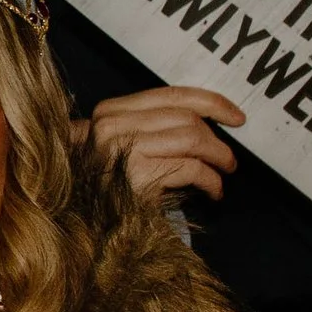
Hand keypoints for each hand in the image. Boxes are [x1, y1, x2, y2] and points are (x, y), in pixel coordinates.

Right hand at [78, 87, 244, 201]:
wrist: (74, 216)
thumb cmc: (103, 181)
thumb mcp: (119, 144)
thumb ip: (149, 125)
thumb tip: (203, 120)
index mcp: (111, 111)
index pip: (171, 95)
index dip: (211, 103)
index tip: (236, 117)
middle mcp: (113, 126)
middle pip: (186, 119)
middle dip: (216, 139)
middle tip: (227, 159)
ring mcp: (122, 149)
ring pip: (193, 139)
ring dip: (218, 156)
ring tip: (224, 171)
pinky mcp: (135, 176)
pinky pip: (190, 168)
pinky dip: (211, 180)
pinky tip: (212, 190)